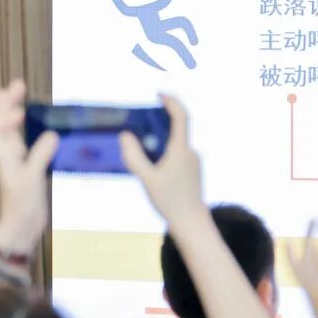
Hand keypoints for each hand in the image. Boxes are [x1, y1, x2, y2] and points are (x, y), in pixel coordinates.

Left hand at [0, 80, 58, 254]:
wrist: (21, 228)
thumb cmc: (21, 206)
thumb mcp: (32, 180)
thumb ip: (40, 156)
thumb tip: (51, 135)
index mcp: (3, 155)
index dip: (2, 117)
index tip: (20, 113)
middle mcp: (7, 155)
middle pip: (0, 123)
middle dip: (6, 104)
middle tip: (17, 85)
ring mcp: (16, 160)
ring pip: (11, 130)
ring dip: (14, 112)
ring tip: (19, 93)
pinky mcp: (27, 167)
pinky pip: (24, 142)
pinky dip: (27, 129)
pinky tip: (35, 123)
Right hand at [120, 95, 206, 222]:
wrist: (192, 223)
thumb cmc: (170, 201)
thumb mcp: (146, 179)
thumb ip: (134, 156)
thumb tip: (125, 136)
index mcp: (181, 150)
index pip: (181, 116)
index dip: (171, 101)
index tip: (158, 94)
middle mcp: (190, 152)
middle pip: (175, 130)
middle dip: (157, 126)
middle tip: (138, 128)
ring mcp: (193, 162)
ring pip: (174, 145)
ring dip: (158, 144)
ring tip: (140, 157)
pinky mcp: (192, 171)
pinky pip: (176, 155)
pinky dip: (162, 155)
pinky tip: (151, 171)